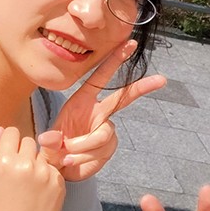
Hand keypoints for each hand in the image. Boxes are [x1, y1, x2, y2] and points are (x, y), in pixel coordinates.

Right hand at [0, 126, 65, 210]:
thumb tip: (2, 130)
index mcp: (5, 161)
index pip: (12, 132)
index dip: (10, 144)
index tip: (10, 156)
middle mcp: (26, 163)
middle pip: (28, 141)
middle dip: (24, 153)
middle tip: (20, 173)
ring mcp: (45, 172)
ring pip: (42, 153)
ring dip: (37, 163)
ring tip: (30, 184)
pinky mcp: (59, 181)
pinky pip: (53, 167)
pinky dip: (48, 175)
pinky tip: (40, 191)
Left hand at [38, 40, 165, 181]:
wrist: (59, 166)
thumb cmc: (53, 147)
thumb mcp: (48, 141)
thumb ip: (51, 140)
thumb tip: (50, 140)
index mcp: (83, 101)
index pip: (101, 77)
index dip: (115, 60)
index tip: (129, 44)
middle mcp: (98, 112)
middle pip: (123, 98)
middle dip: (142, 87)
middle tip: (161, 79)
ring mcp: (106, 129)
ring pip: (101, 136)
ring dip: (80, 148)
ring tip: (65, 156)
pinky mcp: (110, 146)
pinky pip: (99, 152)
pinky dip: (83, 160)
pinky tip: (74, 162)